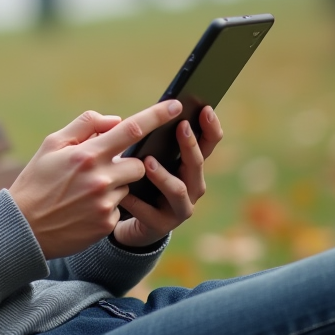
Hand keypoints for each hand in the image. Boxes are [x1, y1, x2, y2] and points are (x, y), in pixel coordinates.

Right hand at [8, 100, 182, 259]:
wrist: (23, 228)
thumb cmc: (36, 180)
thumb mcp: (52, 144)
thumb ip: (85, 125)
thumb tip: (116, 120)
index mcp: (87, 154)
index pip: (130, 129)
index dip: (156, 116)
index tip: (176, 106)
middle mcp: (100, 178)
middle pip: (138, 164)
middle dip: (128, 164)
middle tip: (103, 168)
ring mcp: (104, 204)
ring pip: (128, 187)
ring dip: (116, 185)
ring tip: (86, 192)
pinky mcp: (106, 224)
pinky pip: (119, 209)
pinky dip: (107, 206)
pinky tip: (84, 209)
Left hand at [112, 105, 222, 248]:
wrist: (132, 221)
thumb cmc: (141, 180)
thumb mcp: (148, 156)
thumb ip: (150, 138)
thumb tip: (144, 115)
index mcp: (190, 166)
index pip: (209, 144)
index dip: (210, 127)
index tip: (205, 108)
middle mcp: (192, 186)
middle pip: (196, 164)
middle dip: (190, 145)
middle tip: (181, 126)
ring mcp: (179, 208)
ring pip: (178, 190)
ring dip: (163, 176)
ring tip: (147, 162)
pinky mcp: (161, 226)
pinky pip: (149, 213)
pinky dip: (137, 202)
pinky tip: (124, 193)